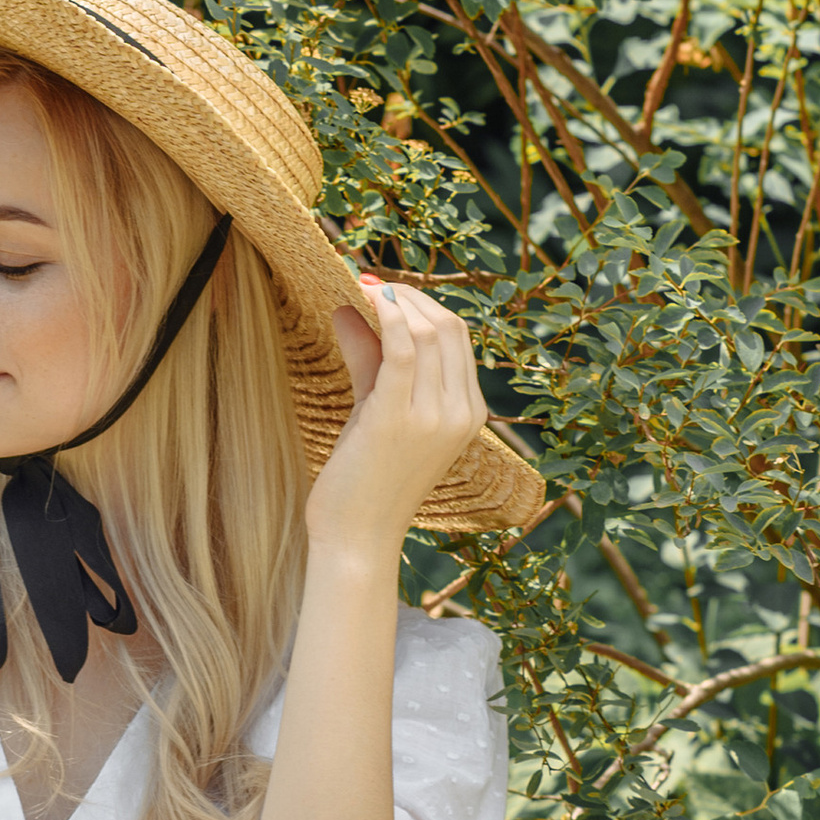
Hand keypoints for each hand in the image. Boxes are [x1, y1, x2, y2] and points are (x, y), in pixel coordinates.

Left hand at [306, 278, 487, 564]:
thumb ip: (369, 359)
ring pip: (426, 332)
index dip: (423, 305)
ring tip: (362, 286)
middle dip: (410, 296)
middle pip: (448, 328)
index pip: (458, 339)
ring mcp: (434, 416)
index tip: (387, 289)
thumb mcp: (375, 410)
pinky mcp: (398, 417)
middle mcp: (460, 412)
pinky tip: (365, 297)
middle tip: (372, 282)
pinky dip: (387, 315)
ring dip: (393, 301)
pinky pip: (402, 347)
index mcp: (469, 413)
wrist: (356, 537)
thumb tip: (349, 308)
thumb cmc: (365, 479)